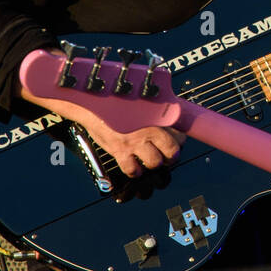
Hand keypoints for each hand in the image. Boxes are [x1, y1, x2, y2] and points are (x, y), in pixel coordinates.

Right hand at [19, 52, 185, 176]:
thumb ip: (154, 110)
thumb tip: (166, 115)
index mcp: (156, 115)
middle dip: (170, 156)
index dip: (179, 140)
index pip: (179, 134)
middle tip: (166, 156)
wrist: (91, 102)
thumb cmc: (114, 99)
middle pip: (172, 152)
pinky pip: (132, 170)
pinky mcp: (119, 151)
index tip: (176, 141)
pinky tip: (133, 166)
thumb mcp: (140, 101)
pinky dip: (134, 171)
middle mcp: (148, 129)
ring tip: (149, 159)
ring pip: (154, 163)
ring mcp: (134, 141)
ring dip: (153, 163)